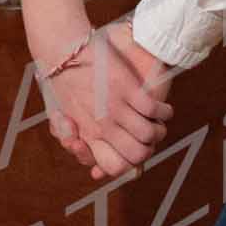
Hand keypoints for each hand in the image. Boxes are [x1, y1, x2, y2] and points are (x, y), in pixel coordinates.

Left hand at [44, 22, 172, 180]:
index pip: (115, 166)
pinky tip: (163, 109)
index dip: (127, 165)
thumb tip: (96, 173)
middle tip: (146, 138)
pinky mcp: (127, 88)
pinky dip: (165, 112)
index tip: (128, 154)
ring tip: (157, 123)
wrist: (62, 52)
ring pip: (150, 135)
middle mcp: (103, 126)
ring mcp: (116, 107)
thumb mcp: (65, 118)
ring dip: (159, 130)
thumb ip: (82, 142)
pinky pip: (155, 109)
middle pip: (138, 154)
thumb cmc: (61, 83)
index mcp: (88, 135)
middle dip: (147, 149)